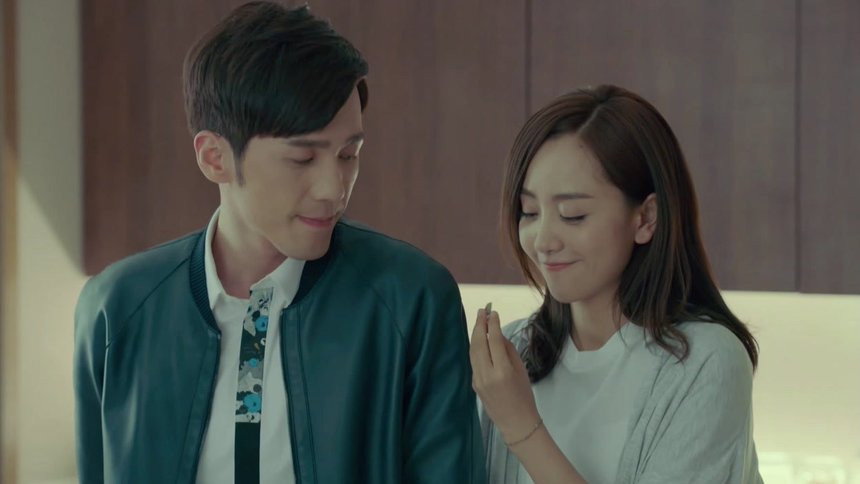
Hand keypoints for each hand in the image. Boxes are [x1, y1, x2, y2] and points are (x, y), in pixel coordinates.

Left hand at [470, 306, 540, 443]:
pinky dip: (475, 347)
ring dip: (475, 334)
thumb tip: (497, 333)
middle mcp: (487, 374)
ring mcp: (478, 380)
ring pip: (473, 351)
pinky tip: (478, 339)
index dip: (493, 324)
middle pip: (479, 343)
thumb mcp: (521, 369)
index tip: (493, 312)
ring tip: (479, 320)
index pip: (494, 341)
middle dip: (480, 325)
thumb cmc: (523, 395)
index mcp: (502, 370)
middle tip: (482, 310)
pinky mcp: (473, 383)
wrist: (516, 421)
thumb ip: (508, 350)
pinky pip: (473, 361)